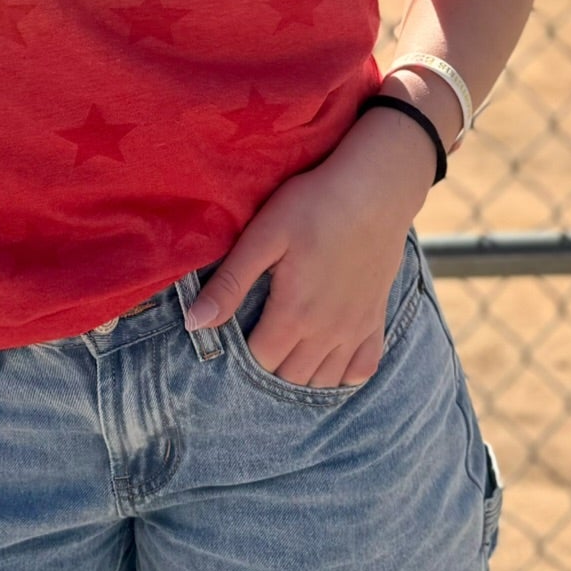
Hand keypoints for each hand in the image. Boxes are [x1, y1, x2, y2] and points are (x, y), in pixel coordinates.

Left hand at [181, 117, 434, 388]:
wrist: (376, 190)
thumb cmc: (314, 205)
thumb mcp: (264, 236)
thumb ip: (230, 283)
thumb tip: (195, 323)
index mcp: (294, 313)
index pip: (260, 360)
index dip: (241, 355)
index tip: (232, 336)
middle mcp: (327, 332)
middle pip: (292, 377)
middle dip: (269, 369)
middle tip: (256, 342)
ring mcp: (355, 328)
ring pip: (326, 380)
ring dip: (304, 377)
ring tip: (286, 355)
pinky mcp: (376, 317)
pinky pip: (364, 368)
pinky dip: (346, 375)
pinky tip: (331, 361)